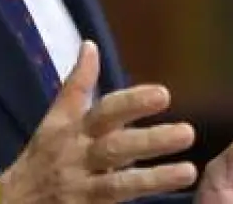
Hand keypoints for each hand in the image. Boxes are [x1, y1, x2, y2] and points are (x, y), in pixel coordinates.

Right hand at [0, 41, 197, 203]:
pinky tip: (164, 200)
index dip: (132, 103)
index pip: (104, 111)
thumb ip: (78, 85)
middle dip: (150, 140)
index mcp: (74, 130)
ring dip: (154, 179)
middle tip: (188, 132)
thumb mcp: (56, 119)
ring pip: (119, 185)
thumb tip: (90, 45)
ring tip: (188, 171)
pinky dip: (137, 202)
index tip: (164, 95)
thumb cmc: (44, 156)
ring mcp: (83, 189)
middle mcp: (79, 157)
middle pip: (115, 148)